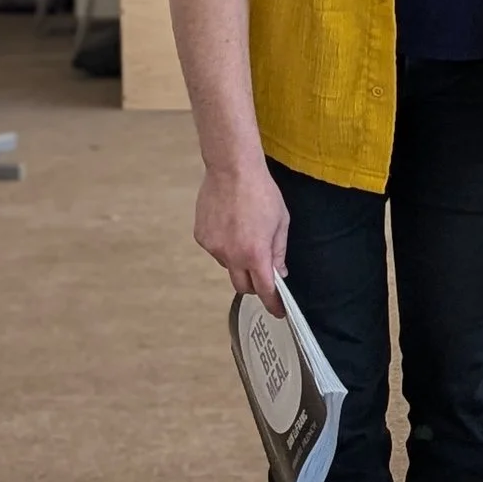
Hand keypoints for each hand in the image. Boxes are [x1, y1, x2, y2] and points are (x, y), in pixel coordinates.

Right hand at [195, 160, 290, 314]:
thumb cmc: (262, 192)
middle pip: (243, 286)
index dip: (273, 303)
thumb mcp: (281, 222)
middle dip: (255, 285)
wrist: (232, 170)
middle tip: (264, 273)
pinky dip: (225, 245)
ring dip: (239, 260)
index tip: (278, 311)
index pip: (264, 289)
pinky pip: (216, 250)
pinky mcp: (201, 238)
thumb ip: (278, 251)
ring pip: (229, 266)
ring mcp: (213, 248)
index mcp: (255, 253)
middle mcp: (232, 256)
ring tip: (246, 233)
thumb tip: (280, 273)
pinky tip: (231, 224)